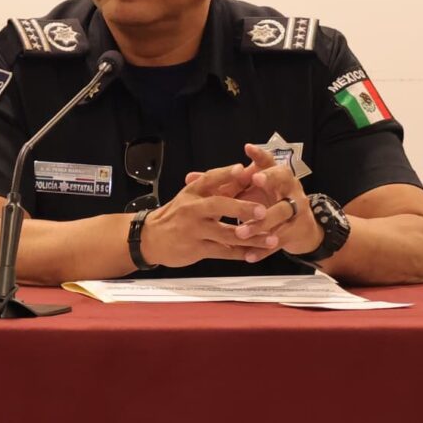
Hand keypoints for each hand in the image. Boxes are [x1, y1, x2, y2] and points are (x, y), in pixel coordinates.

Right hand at [135, 163, 279, 269]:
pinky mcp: (197, 249)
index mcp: (192, 192)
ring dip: (251, 237)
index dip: (226, 174)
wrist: (150, 238)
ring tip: (272, 239)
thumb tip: (245, 172)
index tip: (244, 169)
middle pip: (218, 205)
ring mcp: (194, 230)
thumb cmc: (177, 214)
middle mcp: (192, 208)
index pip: (210, 179)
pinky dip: (241, 253)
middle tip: (264, 211)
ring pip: (226, 233)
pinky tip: (256, 253)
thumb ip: (217, 187)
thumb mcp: (191, 197)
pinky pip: (224, 252)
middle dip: (243, 208)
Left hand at [230, 142, 322, 254]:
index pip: (269, 160)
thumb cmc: (268, 202)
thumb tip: (189, 177)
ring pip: (281, 211)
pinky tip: (249, 256)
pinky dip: (264, 248)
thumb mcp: (249, 191)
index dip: (260, 154)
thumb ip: (222, 185)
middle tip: (255, 178)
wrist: (300, 229)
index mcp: (277, 174)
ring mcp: (297, 208)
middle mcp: (290, 187)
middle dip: (270, 178)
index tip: (248, 148)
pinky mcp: (298, 230)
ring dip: (261, 221)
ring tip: (240, 231)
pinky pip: (281, 239)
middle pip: (283, 178)